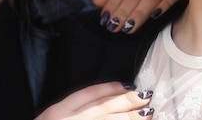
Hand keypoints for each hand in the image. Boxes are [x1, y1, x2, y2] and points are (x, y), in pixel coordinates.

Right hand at [36, 82, 153, 119]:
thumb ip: (72, 111)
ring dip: (130, 118)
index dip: (109, 88)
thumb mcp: (52, 118)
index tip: (127, 85)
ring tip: (148, 114)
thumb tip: (105, 104)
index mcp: (57, 112)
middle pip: (102, 108)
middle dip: (126, 102)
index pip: (87, 94)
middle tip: (145, 97)